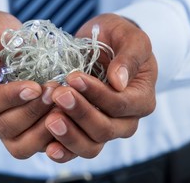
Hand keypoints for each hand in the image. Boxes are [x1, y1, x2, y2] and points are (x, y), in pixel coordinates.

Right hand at [0, 11, 54, 158]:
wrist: (9, 40)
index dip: (10, 97)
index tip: (35, 87)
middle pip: (4, 126)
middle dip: (32, 110)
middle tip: (54, 91)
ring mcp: (0, 128)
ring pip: (19, 144)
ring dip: (43, 127)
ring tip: (61, 104)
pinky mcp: (21, 134)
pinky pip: (33, 146)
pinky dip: (50, 138)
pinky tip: (65, 119)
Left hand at [44, 13, 157, 162]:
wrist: (101, 43)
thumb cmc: (118, 38)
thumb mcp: (130, 37)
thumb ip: (130, 56)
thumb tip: (119, 82)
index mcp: (141, 99)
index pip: (121, 105)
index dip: (97, 95)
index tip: (74, 78)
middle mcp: (125, 120)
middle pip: (105, 129)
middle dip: (80, 113)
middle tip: (58, 95)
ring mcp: (104, 128)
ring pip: (91, 146)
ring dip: (70, 136)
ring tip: (50, 120)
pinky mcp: (84, 131)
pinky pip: (76, 149)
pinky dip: (64, 151)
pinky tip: (49, 148)